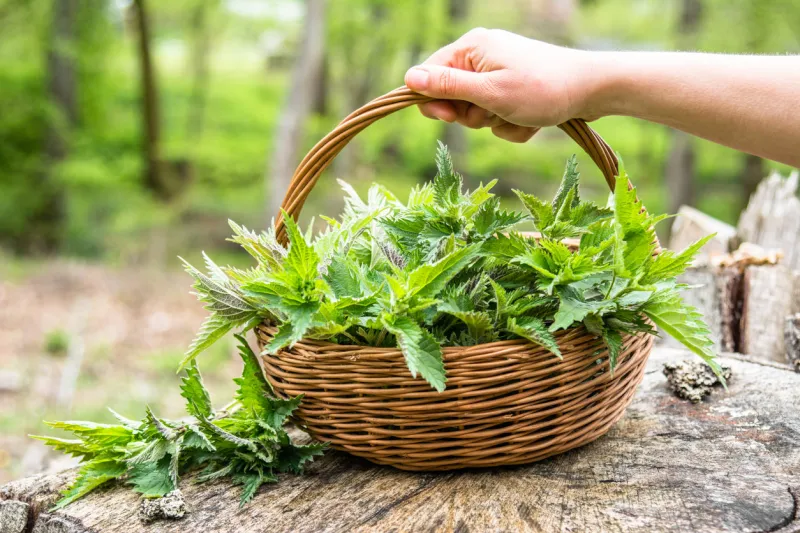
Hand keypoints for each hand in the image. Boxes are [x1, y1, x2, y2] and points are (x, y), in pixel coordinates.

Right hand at [404, 28, 599, 142]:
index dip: (434, 102)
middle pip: (452, 98)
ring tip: (519, 114)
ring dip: (495, 122)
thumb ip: (448, 86)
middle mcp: (481, 56)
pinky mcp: (513, 89)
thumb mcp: (489, 92)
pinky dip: (511, 124)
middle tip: (495, 112)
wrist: (592, 91)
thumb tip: (409, 79)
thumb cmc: (542, 89)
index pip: (428, 76)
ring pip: (476, 112)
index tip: (451, 117)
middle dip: (473, 115)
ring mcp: (498, 73)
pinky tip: (531, 119)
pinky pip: (497, 116)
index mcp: (471, 48)